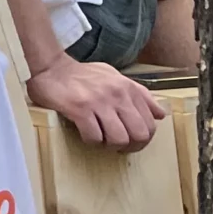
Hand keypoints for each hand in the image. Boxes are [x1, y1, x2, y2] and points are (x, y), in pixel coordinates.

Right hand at [26, 56, 166, 149]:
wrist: (52, 67)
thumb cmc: (84, 75)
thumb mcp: (115, 77)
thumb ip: (138, 94)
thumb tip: (160, 114)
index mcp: (127, 87)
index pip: (150, 123)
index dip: (144, 139)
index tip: (132, 141)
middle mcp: (116, 93)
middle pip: (139, 134)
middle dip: (130, 146)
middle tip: (118, 146)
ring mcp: (98, 101)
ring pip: (119, 139)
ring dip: (110, 145)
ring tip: (102, 139)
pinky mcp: (80, 108)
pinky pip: (94, 137)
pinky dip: (91, 141)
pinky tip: (86, 133)